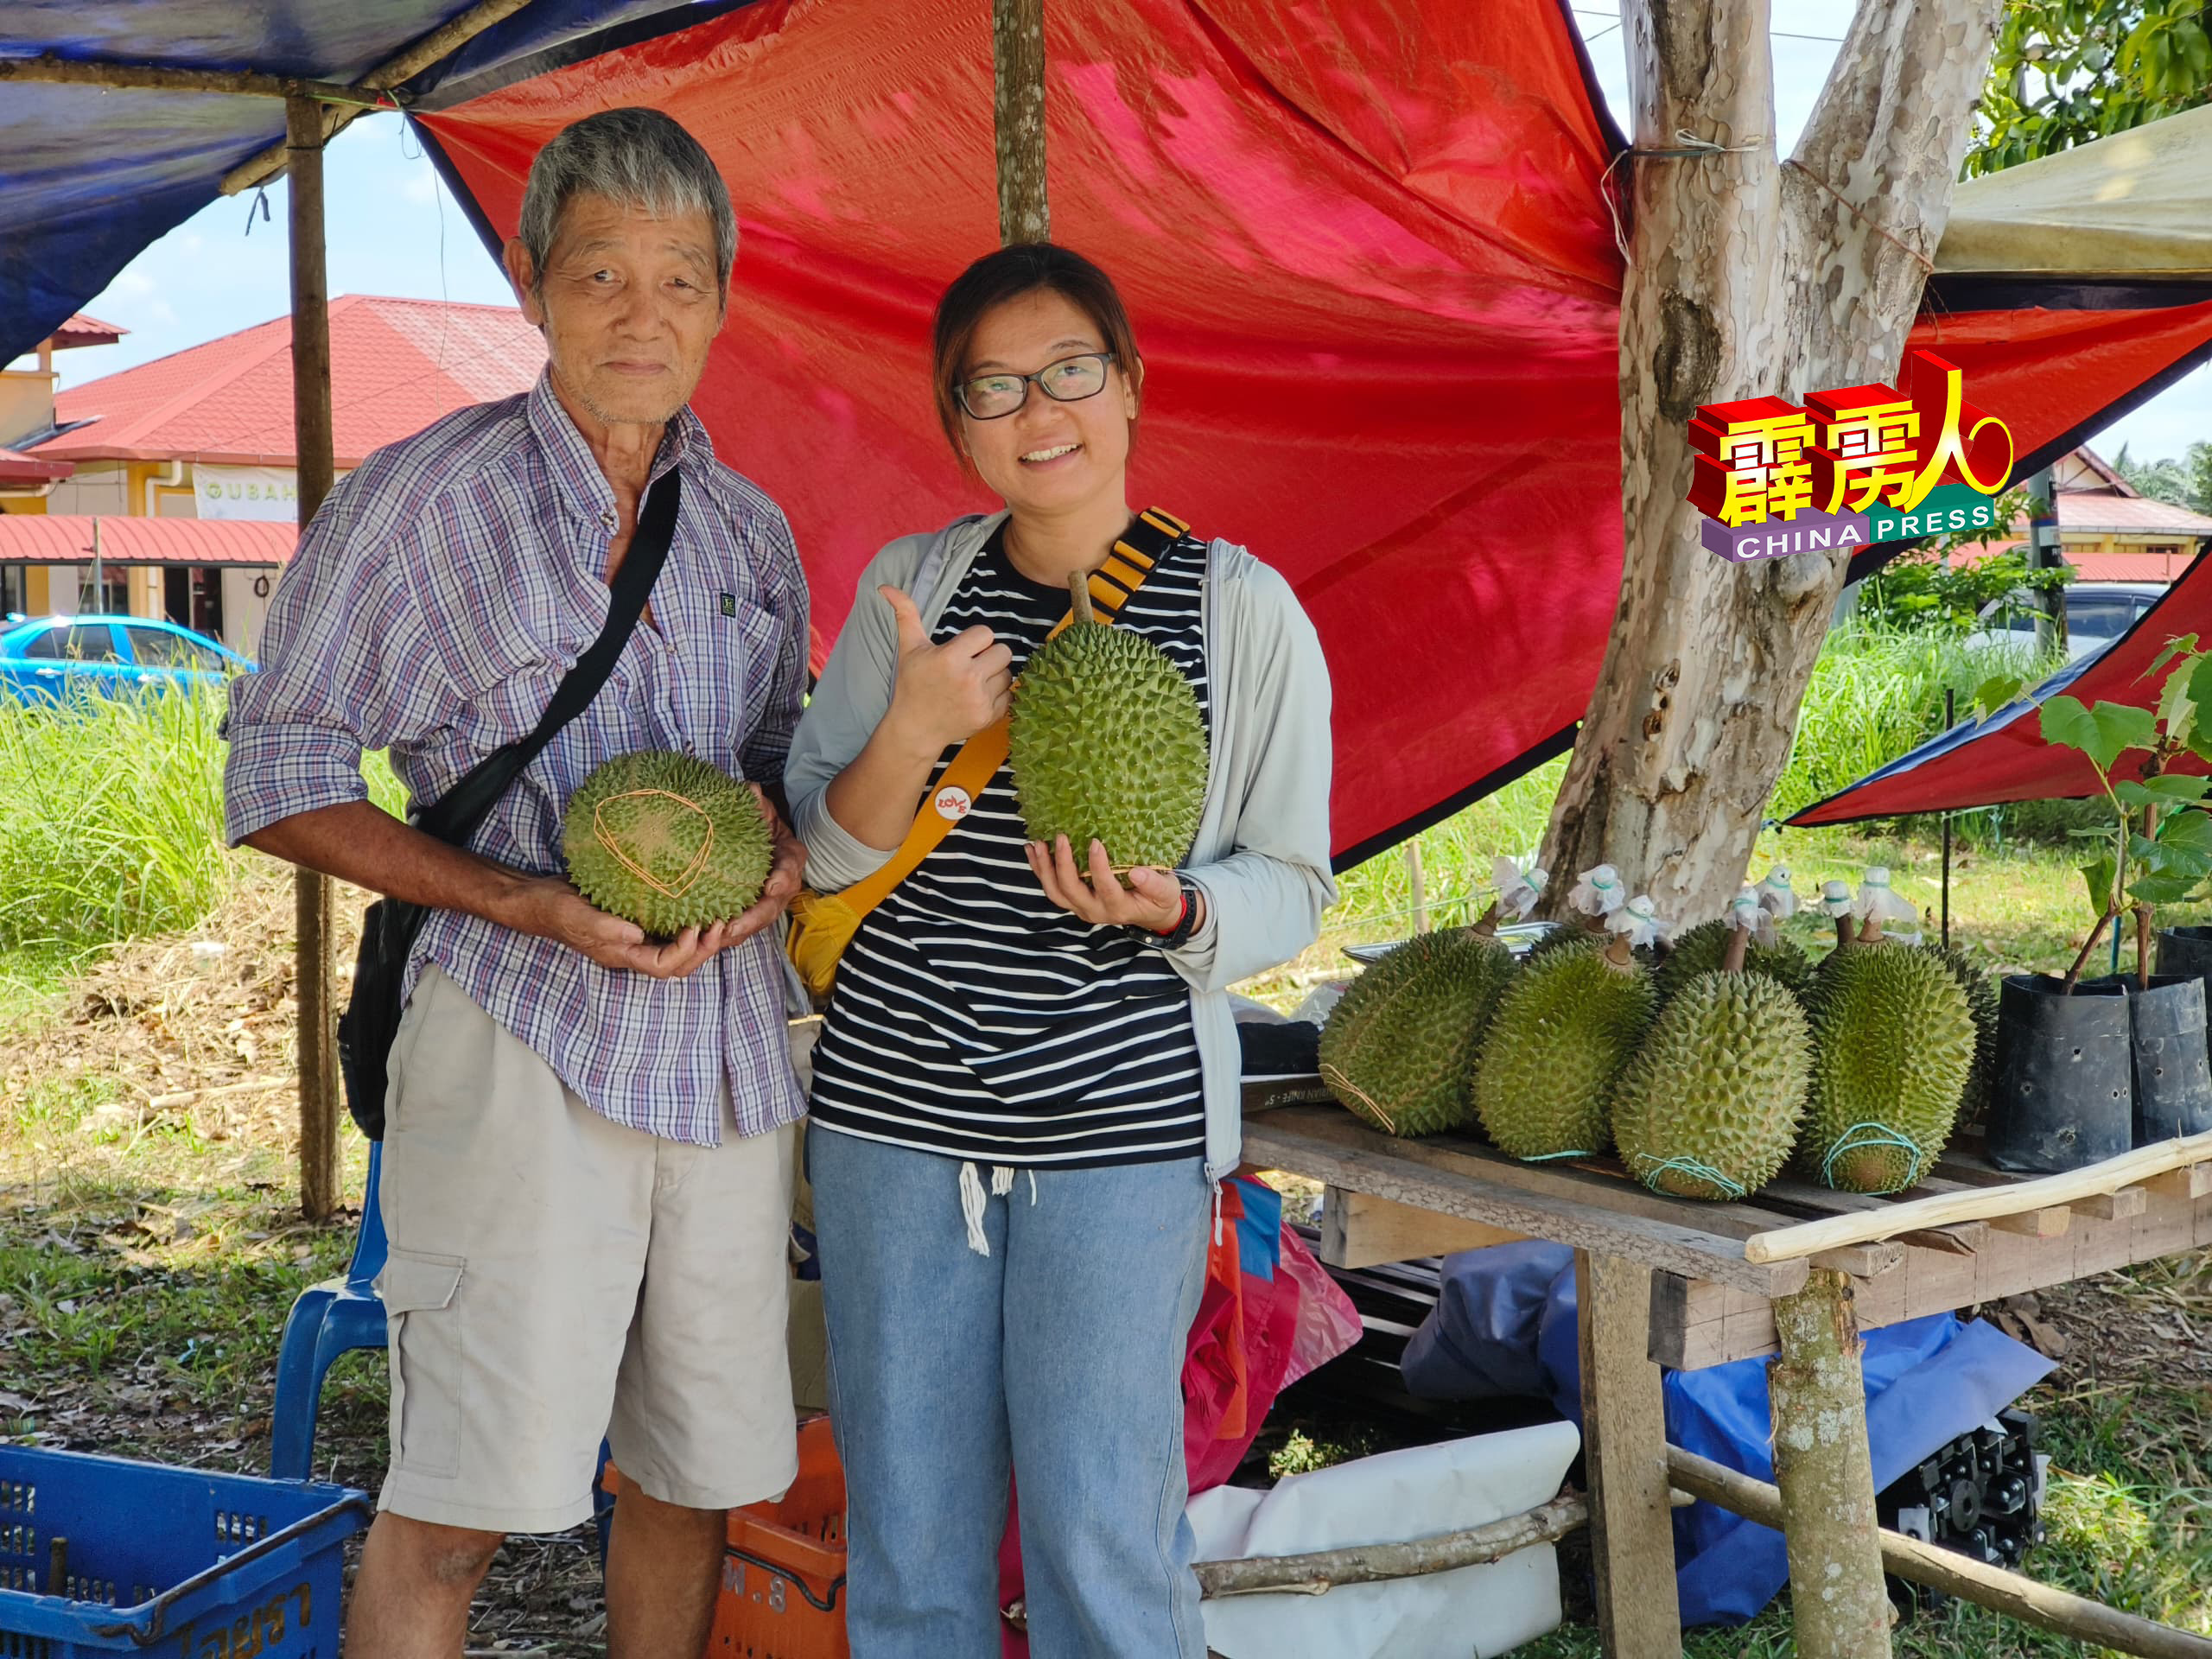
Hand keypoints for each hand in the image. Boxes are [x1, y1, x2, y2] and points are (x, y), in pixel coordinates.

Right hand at [504, 875, 743, 977]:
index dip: (685, 953)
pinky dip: (686, 920)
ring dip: (700, 938)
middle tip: (720, 924)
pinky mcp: (637, 919)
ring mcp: (636, 937)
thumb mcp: (578, 916)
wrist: (540, 898)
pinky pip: (667, 928)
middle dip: (703, 949)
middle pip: (677, 964)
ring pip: (676, 948)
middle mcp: (633, 951)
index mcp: (622, 956)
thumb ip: (606, 928)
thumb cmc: (556, 909)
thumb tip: (638, 936)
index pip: (663, 967)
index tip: (697, 928)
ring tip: (718, 917)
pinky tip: (698, 902)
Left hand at [714, 785, 807, 945]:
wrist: (759, 838)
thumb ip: (756, 803)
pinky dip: (728, 934)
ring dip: (739, 932)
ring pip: (758, 922)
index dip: (783, 877)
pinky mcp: (753, 911)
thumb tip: (750, 791)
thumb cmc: (760, 823)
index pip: (791, 867)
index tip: (771, 885)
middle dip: (754, 918)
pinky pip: (744, 926)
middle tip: (733, 927)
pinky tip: (708, 938)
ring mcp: (769, 901)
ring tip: (717, 938)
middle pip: (773, 906)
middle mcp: (784, 883)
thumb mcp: (760, 810)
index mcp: (790, 856)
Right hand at [880, 585, 1012, 754]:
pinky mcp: (989, 717)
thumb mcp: (909, 648)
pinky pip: (1009, 696)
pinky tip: (978, 698)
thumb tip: (886, 587)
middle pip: (1003, 652)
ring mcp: (981, 700)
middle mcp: (969, 679)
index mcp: (951, 658)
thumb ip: (905, 614)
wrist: (915, 728)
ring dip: (995, 676)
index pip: (986, 633)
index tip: (963, 649)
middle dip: (989, 656)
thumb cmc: (912, 685)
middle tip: (971, 665)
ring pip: (1008, 675)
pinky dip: (997, 696)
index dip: (975, 640)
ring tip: (974, 682)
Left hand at [1026, 836, 1194, 933]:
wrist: (1150, 914)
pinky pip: (1052, 888)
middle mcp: (1095, 911)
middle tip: (1060, 837)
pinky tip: (1033, 850)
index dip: (1098, 867)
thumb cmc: (1159, 899)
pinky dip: (1040, 870)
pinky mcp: (1074, 901)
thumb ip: (1154, 885)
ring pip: (1055, 892)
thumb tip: (1138, 873)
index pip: (1104, 888)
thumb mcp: (1166, 892)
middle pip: (1071, 891)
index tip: (1095, 842)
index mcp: (1119, 908)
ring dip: (1044, 868)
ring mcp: (1081, 907)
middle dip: (1062, 864)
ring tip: (1037, 844)